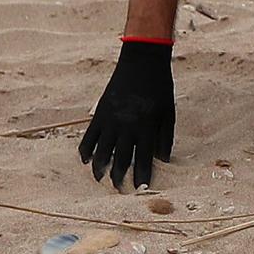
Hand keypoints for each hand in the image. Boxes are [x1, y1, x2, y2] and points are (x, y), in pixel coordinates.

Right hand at [77, 40, 173, 190]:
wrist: (142, 63)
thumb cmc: (160, 88)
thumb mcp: (168, 112)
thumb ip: (165, 137)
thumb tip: (163, 160)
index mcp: (146, 127)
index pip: (144, 159)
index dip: (142, 176)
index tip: (140, 189)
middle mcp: (127, 127)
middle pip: (120, 159)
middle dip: (120, 178)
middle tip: (119, 191)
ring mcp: (110, 121)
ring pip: (101, 152)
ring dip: (100, 169)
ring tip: (101, 180)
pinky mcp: (99, 114)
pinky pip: (88, 137)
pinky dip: (86, 151)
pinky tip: (87, 161)